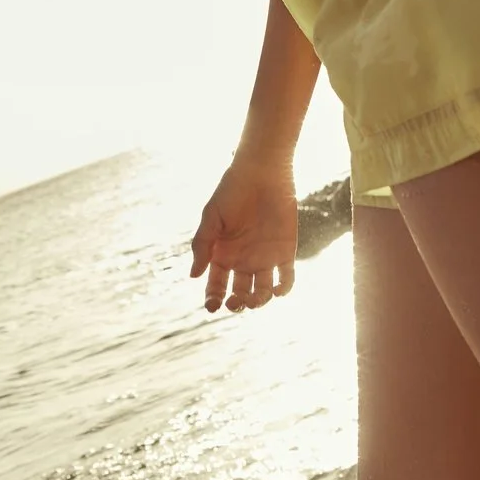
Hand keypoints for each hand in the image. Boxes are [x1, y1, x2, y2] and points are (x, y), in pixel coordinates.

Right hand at [189, 156, 298, 313]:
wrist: (262, 173)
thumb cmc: (232, 191)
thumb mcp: (211, 217)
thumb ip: (202, 245)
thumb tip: (193, 276)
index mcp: (222, 255)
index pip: (216, 285)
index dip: (213, 298)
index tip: (212, 306)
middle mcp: (243, 260)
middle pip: (239, 294)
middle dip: (236, 304)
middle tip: (234, 302)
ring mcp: (265, 258)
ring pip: (262, 292)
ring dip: (258, 302)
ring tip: (254, 299)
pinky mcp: (285, 252)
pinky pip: (286, 278)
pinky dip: (283, 289)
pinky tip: (276, 290)